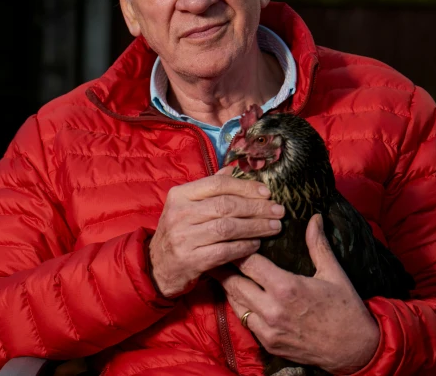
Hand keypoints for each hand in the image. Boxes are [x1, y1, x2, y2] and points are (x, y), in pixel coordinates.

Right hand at [149, 166, 284, 297]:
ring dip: (255, 227)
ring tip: (274, 227)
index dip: (246, 187)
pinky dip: (244, 247)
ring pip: (228, 227)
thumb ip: (208, 188)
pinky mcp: (190, 260)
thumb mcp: (186, 206)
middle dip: (257, 207)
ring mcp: (183, 237)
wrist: (156, 267)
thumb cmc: (178, 232)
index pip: (218, 184)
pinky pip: (225, 251)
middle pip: (226, 205)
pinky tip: (256, 244)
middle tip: (278, 210)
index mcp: (180, 195)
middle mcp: (179, 213)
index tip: (267, 193)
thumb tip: (233, 169)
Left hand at [216, 214, 379, 373]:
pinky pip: (244, 320)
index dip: (238, 247)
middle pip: (234, 282)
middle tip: (215, 251)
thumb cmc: (346, 309)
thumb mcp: (334, 273)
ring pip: (235, 302)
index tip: (231, 237)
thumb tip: (314, 218)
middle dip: (223, 266)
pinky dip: (239, 305)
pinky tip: (238, 293)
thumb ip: (318, 244)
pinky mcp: (268, 343)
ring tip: (220, 269)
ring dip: (228, 286)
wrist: (355, 351)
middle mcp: (272, 309)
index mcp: (286, 288)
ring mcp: (268, 329)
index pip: (249, 262)